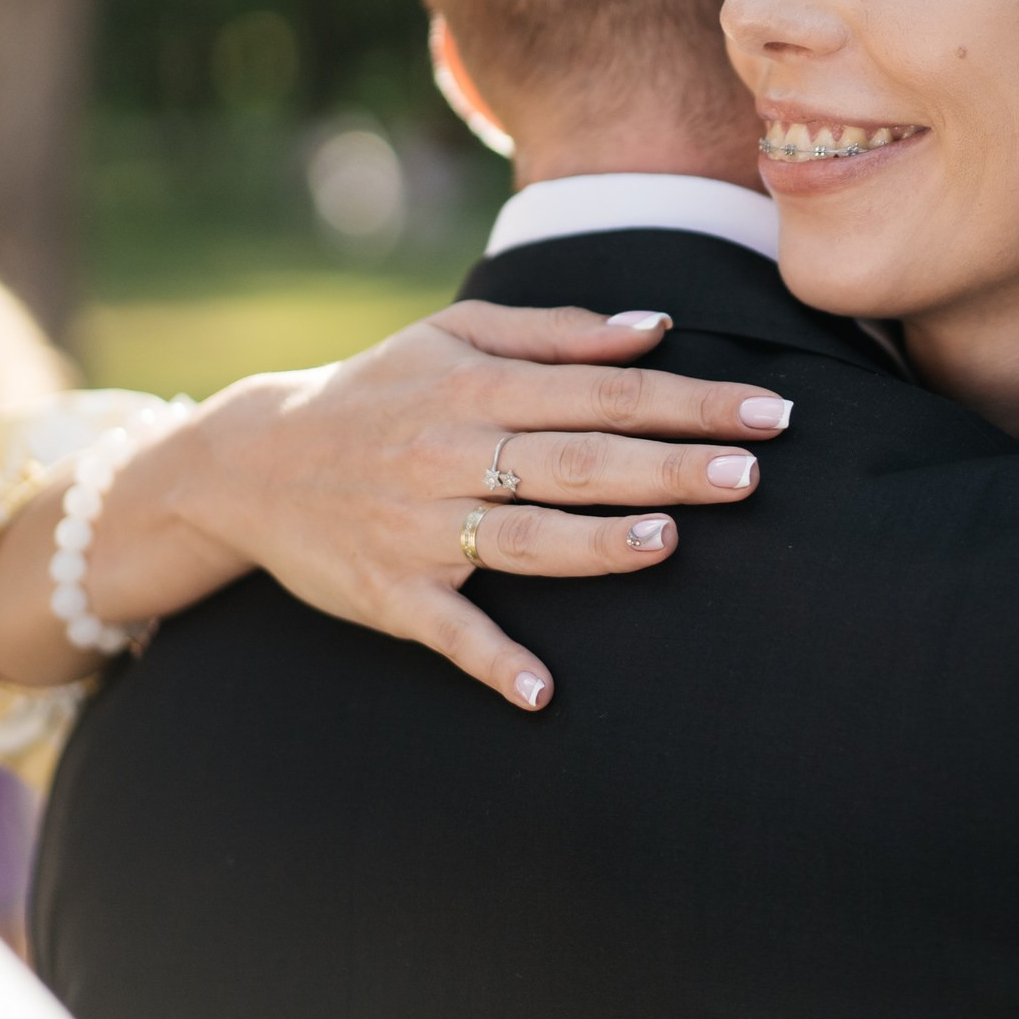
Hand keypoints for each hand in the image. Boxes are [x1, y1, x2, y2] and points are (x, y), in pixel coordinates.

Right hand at [0, 303, 793, 709]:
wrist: (250, 461)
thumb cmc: (379, 390)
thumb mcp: (455, 336)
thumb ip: (558, 333)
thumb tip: (655, 328)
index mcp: (478, 386)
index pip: (607, 392)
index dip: (692, 401)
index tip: (768, 411)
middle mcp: (453, 452)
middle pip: (578, 460)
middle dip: (669, 466)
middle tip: (752, 473)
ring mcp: (420, 526)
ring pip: (521, 537)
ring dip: (593, 545)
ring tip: (665, 542)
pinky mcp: (390, 593)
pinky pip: (447, 630)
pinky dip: (491, 660)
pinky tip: (541, 690)